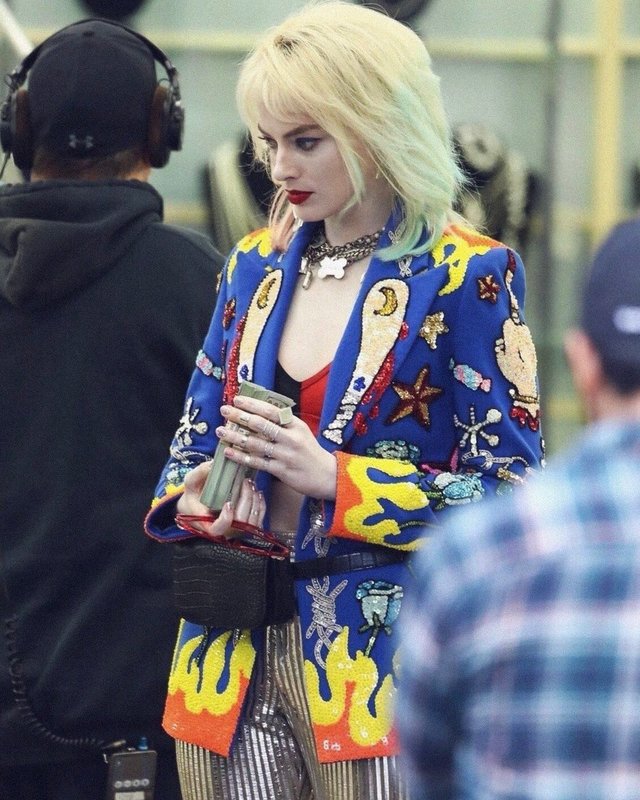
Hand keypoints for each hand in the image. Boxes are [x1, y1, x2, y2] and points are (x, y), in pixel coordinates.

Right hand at [177, 462, 264, 537]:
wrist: (198, 504)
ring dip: (255, 502)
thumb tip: (213, 464)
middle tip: (246, 482)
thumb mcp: (191, 482)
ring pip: (252, 523)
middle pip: (240, 524)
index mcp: (207, 524)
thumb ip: (199, 473)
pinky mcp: (246, 527)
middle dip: (246, 501)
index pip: (218, 529)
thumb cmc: (194, 495)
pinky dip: (260, 506)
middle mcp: (224, 531)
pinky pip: (258, 520)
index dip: (225, 520)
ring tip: (251, 485)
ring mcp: (236, 531)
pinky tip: (257, 492)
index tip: (228, 503)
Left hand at [215, 395, 336, 499]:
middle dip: (239, 416)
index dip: (252, 404)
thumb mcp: (301, 431)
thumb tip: (258, 411)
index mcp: (296, 425)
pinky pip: (257, 462)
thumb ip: (283, 422)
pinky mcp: (281, 470)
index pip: (271, 410)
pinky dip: (241, 456)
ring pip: (256, 443)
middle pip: (261, 424)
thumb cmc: (309, 451)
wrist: (327, 475)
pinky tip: (228, 451)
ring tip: (221, 431)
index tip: (237, 399)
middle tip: (224, 411)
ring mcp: (285, 455)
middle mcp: (291, 438)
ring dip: (235, 436)